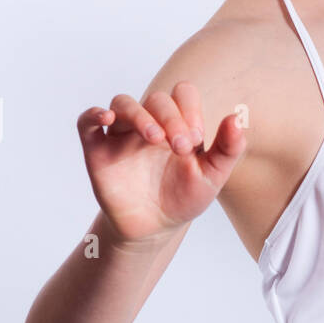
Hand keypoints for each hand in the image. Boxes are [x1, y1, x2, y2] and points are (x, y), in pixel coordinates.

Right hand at [77, 81, 246, 245]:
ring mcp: (122, 135)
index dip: (190, 109)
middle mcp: (149, 123)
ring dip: (141, 116)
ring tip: (155, 139)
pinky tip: (106, 117)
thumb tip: (237, 118)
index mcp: (177, 123)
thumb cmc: (184, 198)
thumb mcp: (212, 176)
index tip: (197, 140)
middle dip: (172, 119)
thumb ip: (228, 149)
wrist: (155, 228)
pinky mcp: (98, 150)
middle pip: (156, 99)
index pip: (182, 94)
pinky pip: (87, 122)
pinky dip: (93, 114)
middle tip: (182, 147)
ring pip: (123, 103)